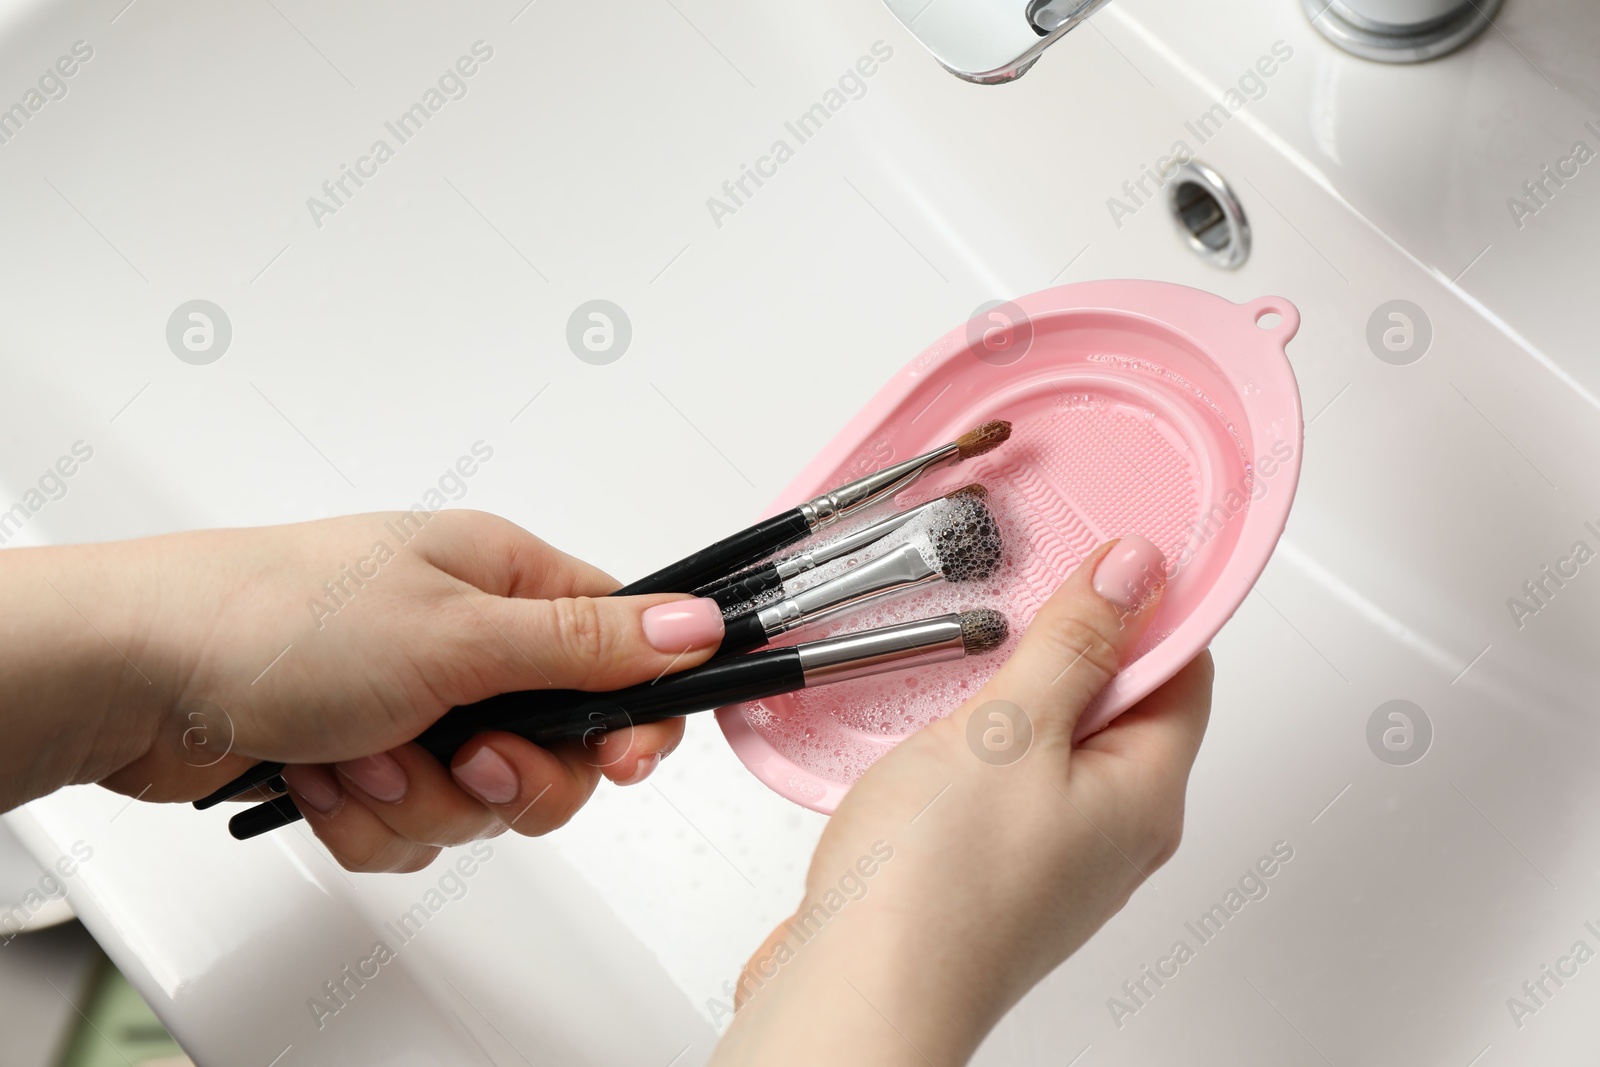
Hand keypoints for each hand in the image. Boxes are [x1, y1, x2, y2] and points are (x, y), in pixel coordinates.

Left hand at [0, 510, 726, 870]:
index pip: (621, 647)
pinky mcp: (367, 757)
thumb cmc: (279, 621)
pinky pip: (415, 825)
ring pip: (482, 798)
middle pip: (559, 746)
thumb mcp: (457, 635)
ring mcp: (416, 702)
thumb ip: (586, 644)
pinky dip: (370, 816)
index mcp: (504, 581)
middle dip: (508, 777)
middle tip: (462, 756)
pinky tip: (323, 774)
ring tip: (360, 754)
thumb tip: (696, 626)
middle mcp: (467, 640)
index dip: (633, 714)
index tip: (622, 759)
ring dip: (420, 797)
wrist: (137, 675)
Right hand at [712, 537, 1211, 1064]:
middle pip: (1116, 702)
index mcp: (1143, 797)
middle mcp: (1108, 834)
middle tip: (1019, 589)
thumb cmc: (931, 895)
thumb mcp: (1010, 731)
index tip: (1104, 546)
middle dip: (1069, 638)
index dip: (1151, 600)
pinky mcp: (984, 870)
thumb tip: (1136, 572)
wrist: (852, 1000)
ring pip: (1047, 740)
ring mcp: (1045, 857)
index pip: (1184, 669)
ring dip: (1009, 688)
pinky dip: (969, 740)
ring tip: (961, 655)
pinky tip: (925, 726)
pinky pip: (996, 781)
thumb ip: (1075, 645)